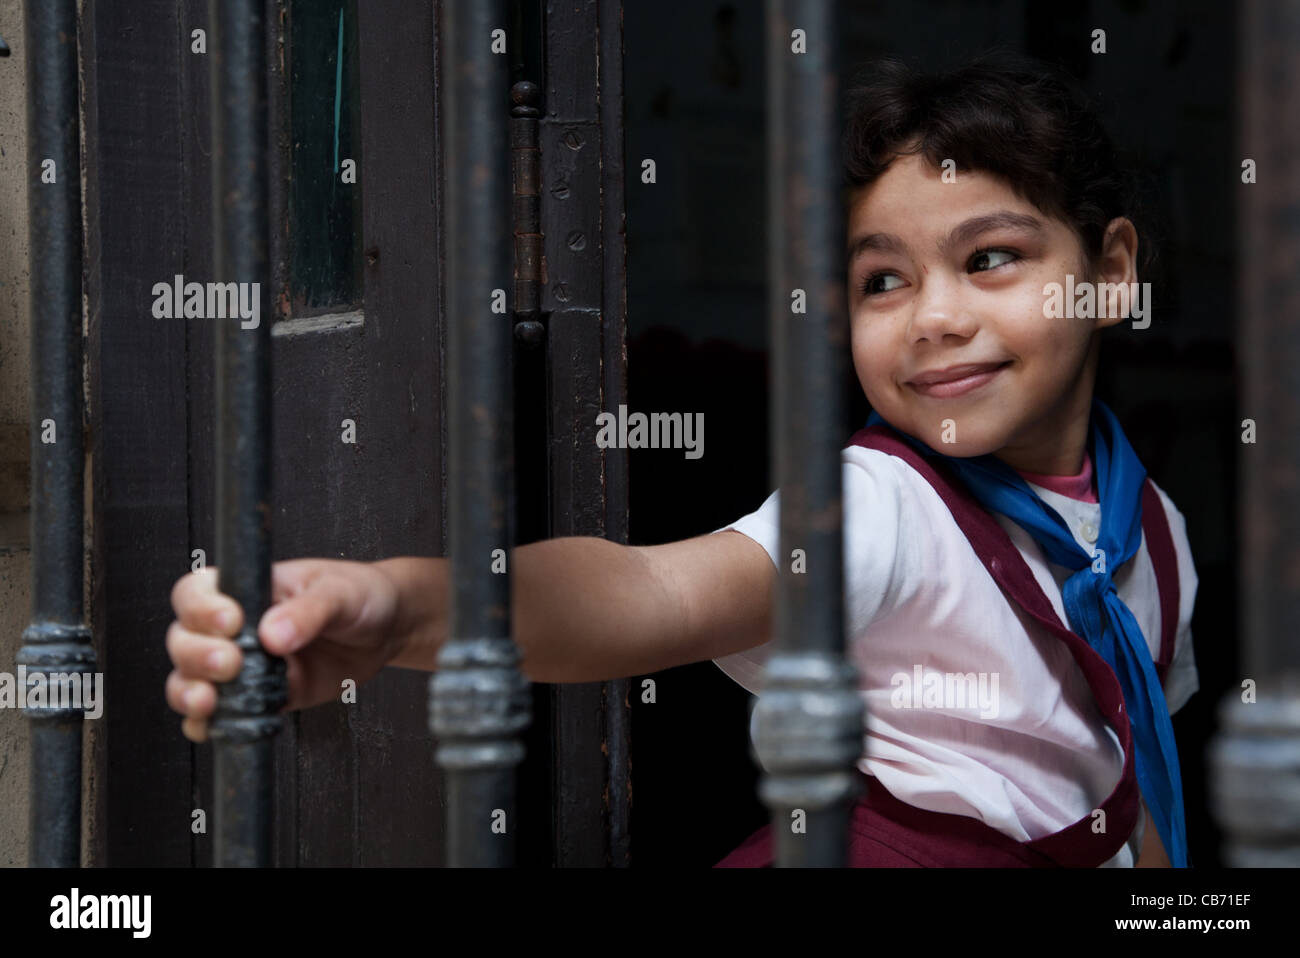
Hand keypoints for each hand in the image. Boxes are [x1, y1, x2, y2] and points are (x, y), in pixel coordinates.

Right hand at [165, 559, 406, 741]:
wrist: (387, 630)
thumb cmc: (360, 596)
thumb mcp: (340, 594)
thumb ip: (309, 611)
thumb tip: (274, 634)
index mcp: (247, 588)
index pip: (196, 593)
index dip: (201, 609)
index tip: (232, 623)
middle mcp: (235, 626)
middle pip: (184, 638)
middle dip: (198, 655)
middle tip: (231, 663)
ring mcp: (243, 663)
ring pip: (190, 678)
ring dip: (191, 692)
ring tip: (212, 701)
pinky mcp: (258, 696)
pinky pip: (219, 713)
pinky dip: (210, 723)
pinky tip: (217, 725)